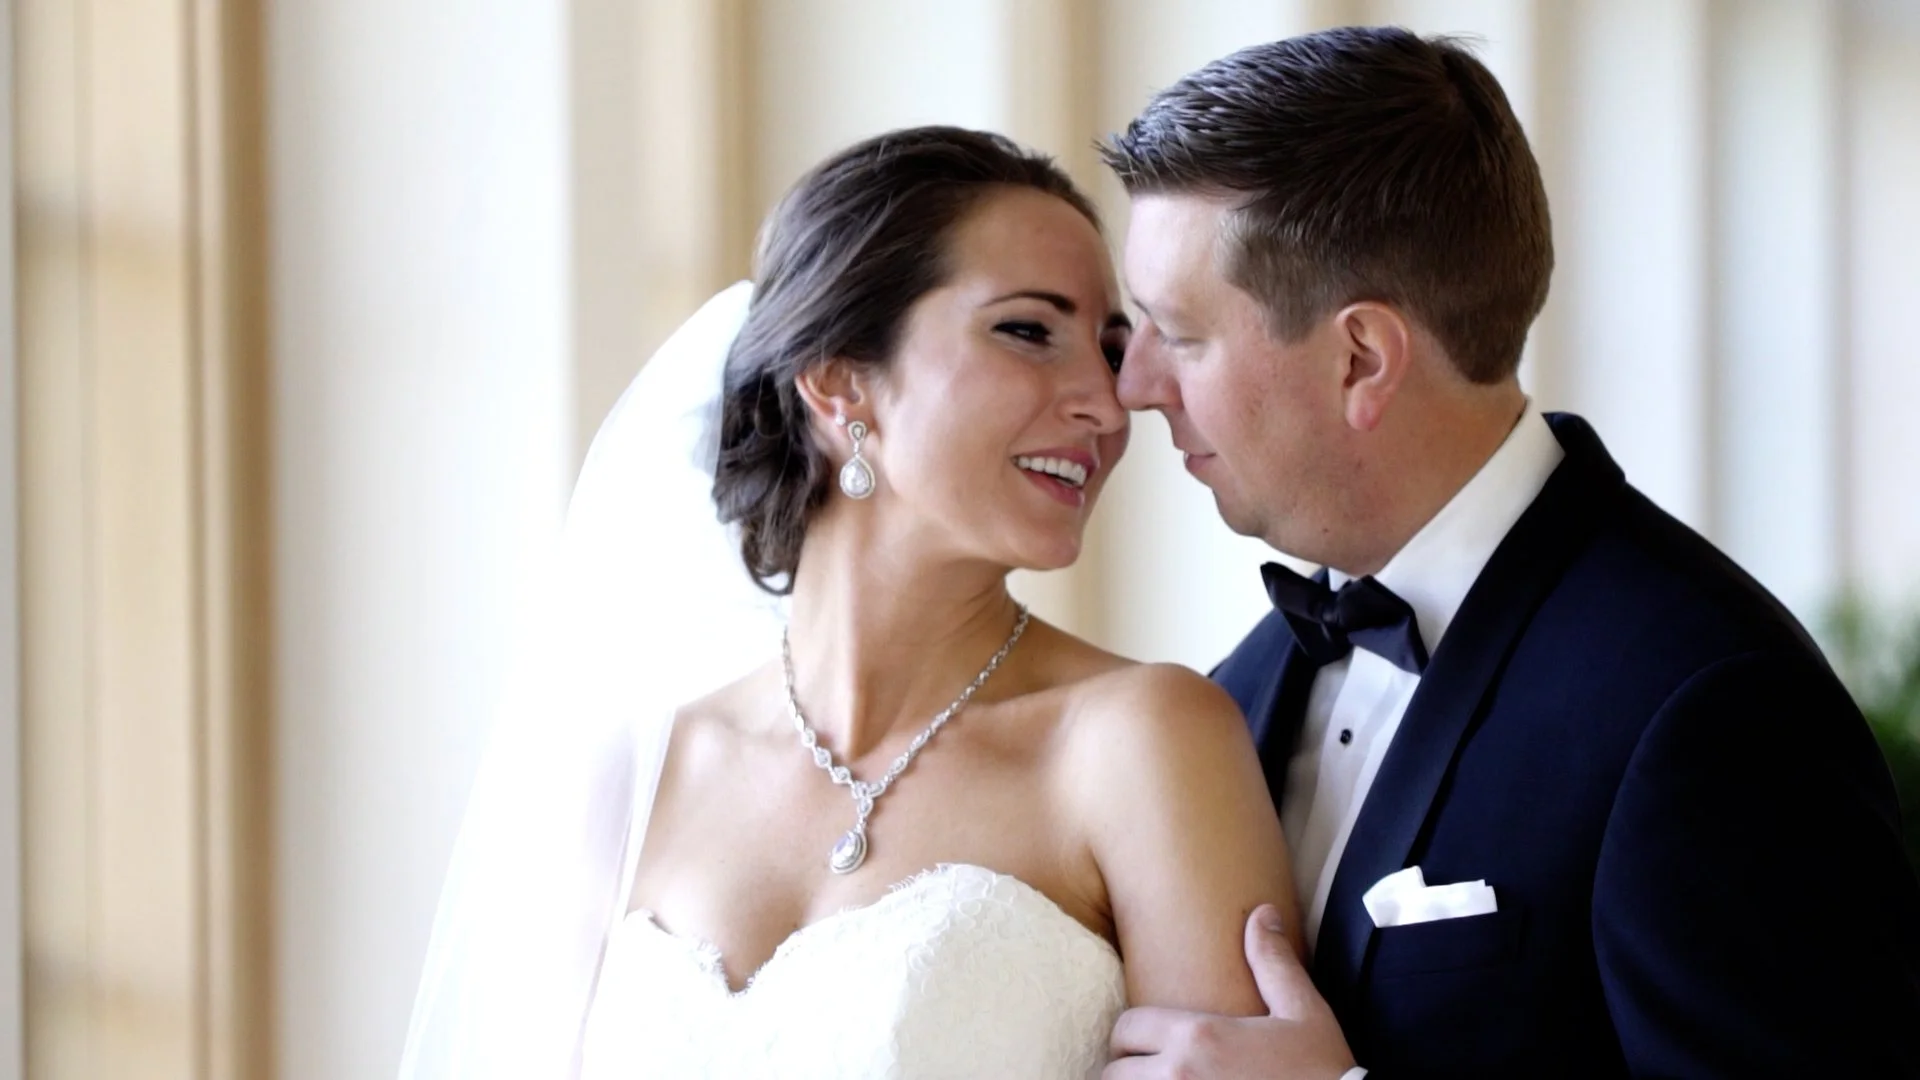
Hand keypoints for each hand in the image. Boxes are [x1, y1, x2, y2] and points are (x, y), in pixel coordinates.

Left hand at [1103, 905, 1357, 1078]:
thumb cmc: (1322, 1072)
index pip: (1125, 1028)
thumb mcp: (1302, 1012)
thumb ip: (1272, 962)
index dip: (1132, 1035)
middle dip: (1127, 1069)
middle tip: (1149, 1071)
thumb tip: (1261, 913)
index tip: (1146, 1044)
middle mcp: (1176, 1076)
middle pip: (1113, 1072)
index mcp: (1197, 1037)